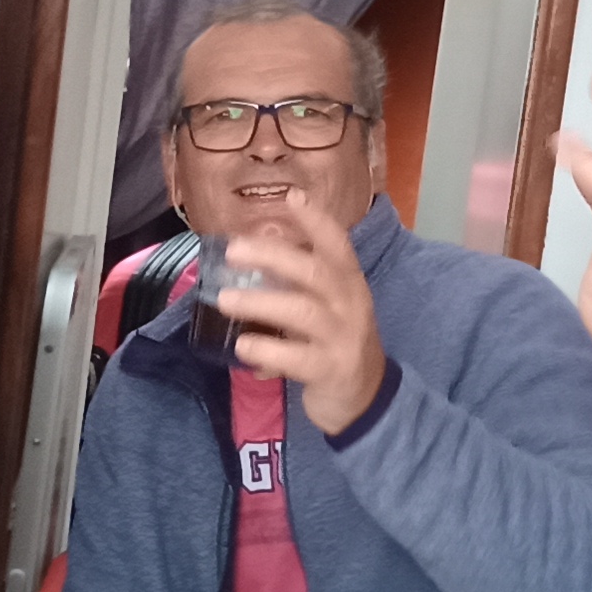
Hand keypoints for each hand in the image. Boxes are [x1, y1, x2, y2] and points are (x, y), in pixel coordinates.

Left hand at [222, 199, 388, 435]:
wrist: (366, 396)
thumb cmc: (335, 340)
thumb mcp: (326, 305)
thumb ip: (296, 282)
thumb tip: (250, 250)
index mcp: (348, 282)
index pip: (337, 243)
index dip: (316, 219)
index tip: (291, 196)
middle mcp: (349, 304)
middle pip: (314, 272)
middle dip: (273, 256)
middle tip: (232, 251)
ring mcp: (343, 337)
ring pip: (303, 313)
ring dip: (261, 304)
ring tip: (225, 300)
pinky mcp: (333, 370)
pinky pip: (298, 358)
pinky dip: (268, 351)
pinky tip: (244, 347)